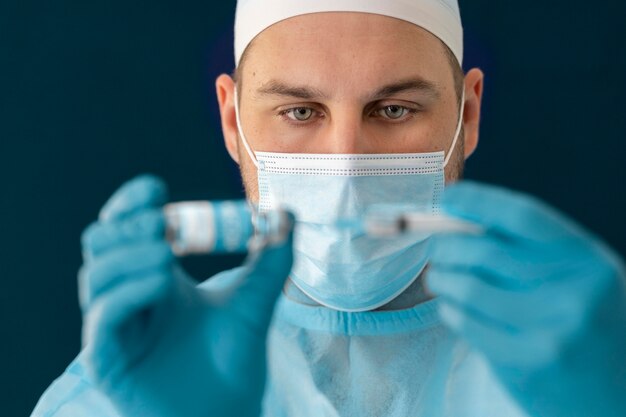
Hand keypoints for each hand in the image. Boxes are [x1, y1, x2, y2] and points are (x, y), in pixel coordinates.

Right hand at [79, 175, 293, 416]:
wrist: (229, 411)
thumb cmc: (234, 356)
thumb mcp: (255, 299)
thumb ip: (272, 258)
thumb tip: (287, 213)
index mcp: (155, 275)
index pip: (124, 226)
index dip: (130, 202)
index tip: (155, 188)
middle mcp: (129, 296)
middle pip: (99, 243)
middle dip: (126, 225)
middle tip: (162, 223)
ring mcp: (115, 327)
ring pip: (96, 275)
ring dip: (130, 256)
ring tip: (168, 257)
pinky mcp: (109, 360)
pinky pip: (104, 315)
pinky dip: (127, 292)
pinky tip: (161, 285)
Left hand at [426, 181, 625, 416]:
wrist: (614, 396)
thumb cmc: (586, 327)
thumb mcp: (576, 278)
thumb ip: (530, 250)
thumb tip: (460, 219)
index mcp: (586, 259)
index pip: (522, 215)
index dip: (478, 200)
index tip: (449, 198)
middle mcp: (575, 291)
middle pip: (485, 250)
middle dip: (446, 245)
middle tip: (435, 249)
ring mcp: (552, 329)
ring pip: (469, 287)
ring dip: (442, 278)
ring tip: (439, 278)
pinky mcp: (528, 362)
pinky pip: (468, 323)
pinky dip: (450, 310)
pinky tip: (452, 308)